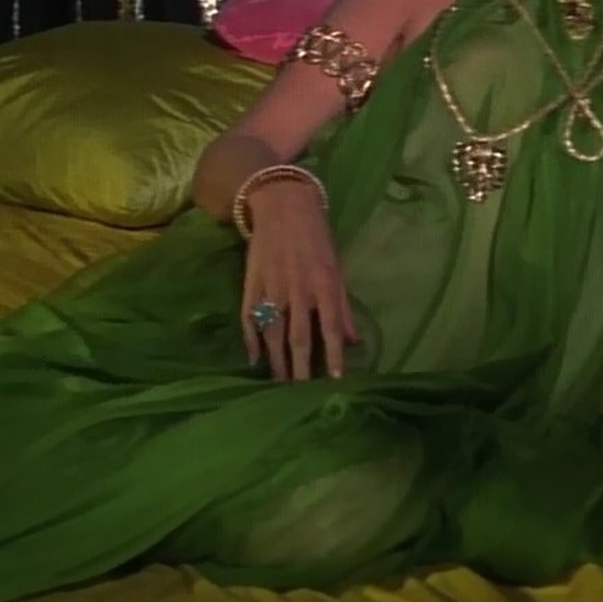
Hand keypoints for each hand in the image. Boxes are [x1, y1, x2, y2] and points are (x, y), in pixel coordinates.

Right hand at [237, 178, 359, 380]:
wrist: (282, 205)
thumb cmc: (316, 238)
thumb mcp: (336, 268)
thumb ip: (343, 307)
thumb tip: (354, 342)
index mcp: (324, 285)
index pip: (329, 330)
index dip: (332, 358)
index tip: (334, 384)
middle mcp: (298, 290)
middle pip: (298, 338)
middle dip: (300, 370)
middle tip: (301, 397)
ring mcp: (272, 288)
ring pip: (273, 333)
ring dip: (276, 362)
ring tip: (278, 386)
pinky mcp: (251, 283)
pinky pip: (248, 317)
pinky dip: (251, 340)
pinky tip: (254, 360)